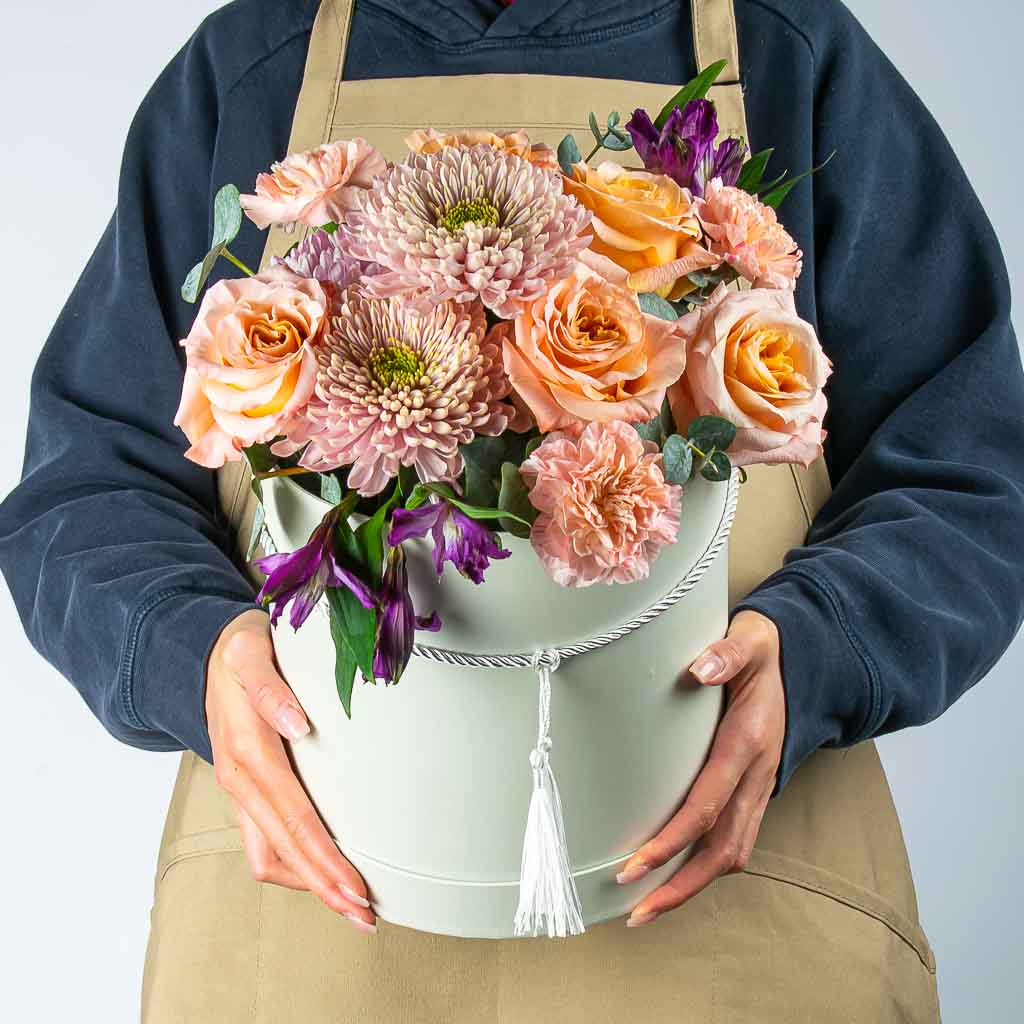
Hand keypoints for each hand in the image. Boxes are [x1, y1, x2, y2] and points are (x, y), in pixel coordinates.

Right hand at [206, 608, 376, 933]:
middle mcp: (240, 780)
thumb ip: (270, 687)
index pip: (294, 819)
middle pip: (284, 851)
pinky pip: (265, 842)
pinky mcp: (247, 793)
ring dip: (309, 883)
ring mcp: (241, 791)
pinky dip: (294, 864)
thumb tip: (296, 725)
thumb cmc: (239, 651)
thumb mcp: (250, 653)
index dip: (326, 859)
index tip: (357, 887)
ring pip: (269, 856)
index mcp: (247, 752)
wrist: (207, 655)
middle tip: (365, 916)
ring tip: (352, 902)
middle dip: (325, 887)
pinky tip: (324, 870)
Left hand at [617, 609, 784, 926]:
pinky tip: (673, 877)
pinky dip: (704, 868)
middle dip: (680, 886)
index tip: (633, 865)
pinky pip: (734, 841)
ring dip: (691, 886)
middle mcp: (758, 773)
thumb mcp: (746, 640)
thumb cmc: (758, 651)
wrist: (797, 657)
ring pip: (732, 853)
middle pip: (723, 849)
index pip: (707, 804)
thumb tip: (700, 670)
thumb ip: (726, 653)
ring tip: (646, 909)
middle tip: (633, 911)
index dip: (671, 840)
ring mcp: (759, 786)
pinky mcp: (754, 790)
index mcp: (749, 742)